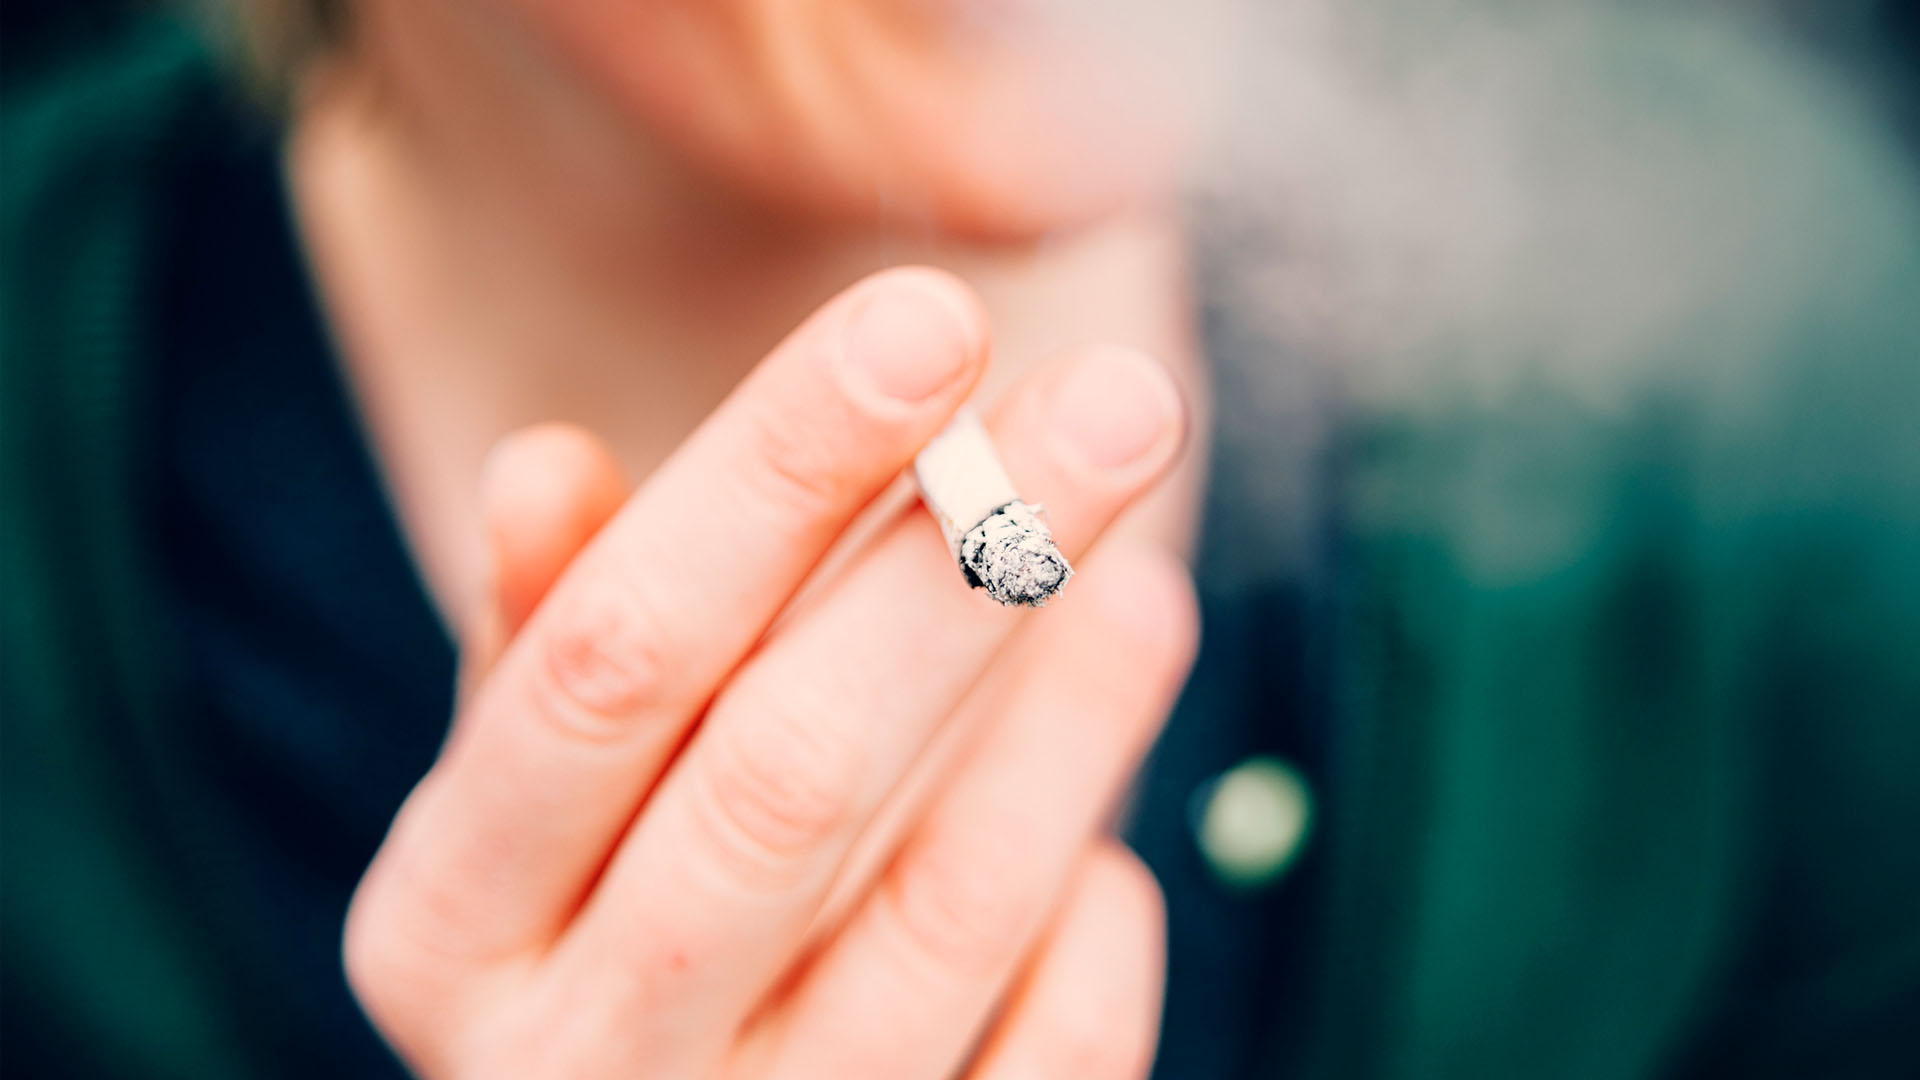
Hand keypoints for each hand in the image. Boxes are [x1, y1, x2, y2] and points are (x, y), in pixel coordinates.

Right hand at [344, 268, 1197, 1078]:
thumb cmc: (592, 932)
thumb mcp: (527, 810)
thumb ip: (545, 646)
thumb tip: (541, 461)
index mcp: (448, 924)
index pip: (611, 660)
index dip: (774, 478)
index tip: (933, 323)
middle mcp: (571, 1060)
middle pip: (787, 777)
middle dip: (963, 570)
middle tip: (1124, 403)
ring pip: (940, 916)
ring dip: (1069, 727)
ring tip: (1144, 583)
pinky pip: (1042, 1067)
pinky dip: (1092, 939)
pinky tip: (1107, 858)